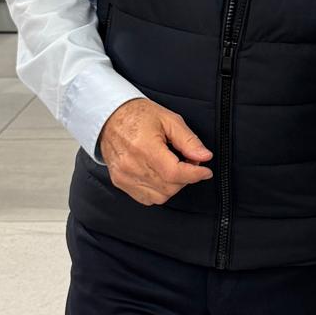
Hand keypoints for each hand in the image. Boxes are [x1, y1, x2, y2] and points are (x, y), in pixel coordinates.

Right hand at [98, 97, 213, 206]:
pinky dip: (159, 191)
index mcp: (145, 147)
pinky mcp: (120, 182)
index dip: (195, 174)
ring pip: (160, 196)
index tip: (206, 171)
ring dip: (174, 185)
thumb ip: (188, 140)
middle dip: (186, 177)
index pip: (174, 173)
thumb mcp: (169, 120)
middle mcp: (132, 165)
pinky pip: (147, 198)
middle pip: (169, 187)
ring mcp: (124, 176)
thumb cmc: (138, 115)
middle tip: (189, 161)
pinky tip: (161, 175)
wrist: (109, 118)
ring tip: (174, 167)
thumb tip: (204, 156)